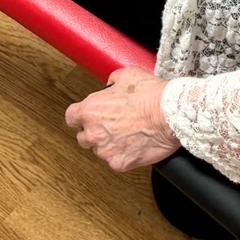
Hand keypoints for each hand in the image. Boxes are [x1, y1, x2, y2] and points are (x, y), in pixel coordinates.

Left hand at [64, 67, 180, 171]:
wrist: (169, 114)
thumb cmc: (150, 94)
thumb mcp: (127, 75)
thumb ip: (112, 81)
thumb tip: (111, 85)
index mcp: (90, 110)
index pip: (71, 117)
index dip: (80, 117)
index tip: (87, 117)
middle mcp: (93, 133)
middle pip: (83, 137)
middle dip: (95, 132)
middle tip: (113, 125)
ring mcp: (106, 151)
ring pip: (101, 151)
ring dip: (110, 144)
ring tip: (129, 134)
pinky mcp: (120, 164)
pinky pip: (117, 161)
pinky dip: (125, 155)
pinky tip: (136, 144)